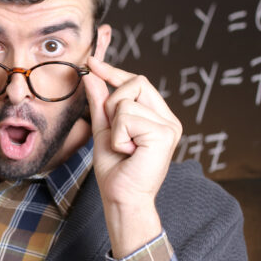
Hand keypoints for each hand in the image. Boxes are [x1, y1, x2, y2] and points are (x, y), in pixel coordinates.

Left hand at [82, 54, 181, 257]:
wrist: (122, 198)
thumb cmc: (115, 170)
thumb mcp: (104, 129)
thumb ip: (100, 102)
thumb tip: (91, 74)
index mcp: (157, 117)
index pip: (138, 81)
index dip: (114, 71)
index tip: (91, 62)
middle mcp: (168, 119)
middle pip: (135, 82)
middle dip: (113, 104)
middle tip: (117, 135)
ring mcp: (169, 126)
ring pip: (126, 101)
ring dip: (114, 126)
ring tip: (124, 148)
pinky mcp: (164, 133)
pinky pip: (127, 117)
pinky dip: (118, 136)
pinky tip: (128, 153)